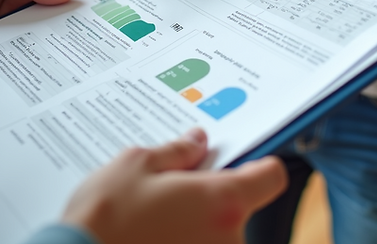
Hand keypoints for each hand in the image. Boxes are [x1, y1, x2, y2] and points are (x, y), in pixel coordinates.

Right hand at [62, 128, 287, 243]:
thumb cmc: (104, 219)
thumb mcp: (137, 165)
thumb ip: (177, 152)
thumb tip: (196, 142)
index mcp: (222, 202)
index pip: (271, 177)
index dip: (259, 164)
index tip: (242, 162)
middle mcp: (229, 239)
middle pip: (238, 208)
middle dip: (209, 197)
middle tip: (171, 191)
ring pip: (214, 234)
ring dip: (192, 225)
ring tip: (151, 220)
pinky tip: (149, 238)